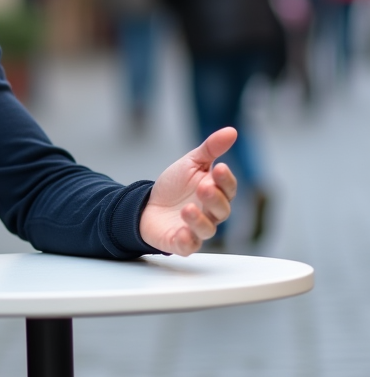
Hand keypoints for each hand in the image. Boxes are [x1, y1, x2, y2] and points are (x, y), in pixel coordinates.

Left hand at [141, 128, 238, 254]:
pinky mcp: (181, 242)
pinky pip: (189, 245)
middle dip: (214, 199)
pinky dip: (187, 241)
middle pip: (222, 210)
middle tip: (203, 187)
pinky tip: (182, 233)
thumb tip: (231, 131)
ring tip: (187, 209)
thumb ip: (210, 149)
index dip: (226, 180)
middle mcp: (211, 213)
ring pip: (207, 229)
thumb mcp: (190, 163)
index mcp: (216, 193)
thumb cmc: (173, 186)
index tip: (219, 168)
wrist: (145, 205)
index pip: (229, 188)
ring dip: (199, 220)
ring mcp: (197, 229)